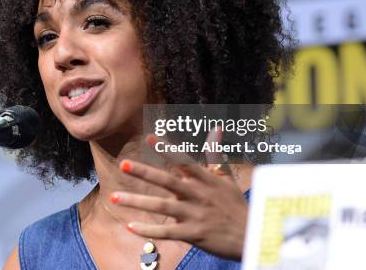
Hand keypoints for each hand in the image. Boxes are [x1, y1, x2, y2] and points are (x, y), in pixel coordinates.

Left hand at [111, 129, 248, 260]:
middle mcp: (197, 195)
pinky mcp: (193, 234)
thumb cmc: (235, 205)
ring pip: (161, 207)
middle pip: (167, 181)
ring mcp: (194, 215)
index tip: (148, 137)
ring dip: (136, 202)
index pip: (183, 160)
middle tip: (123, 164)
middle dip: (144, 172)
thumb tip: (216, 128)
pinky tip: (130, 226)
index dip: (166, 148)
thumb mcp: (226, 178)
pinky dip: (148, 231)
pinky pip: (166, 232)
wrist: (250, 236)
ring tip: (114, 198)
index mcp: (205, 180)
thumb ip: (215, 153)